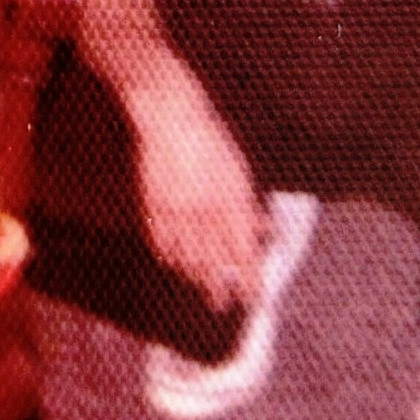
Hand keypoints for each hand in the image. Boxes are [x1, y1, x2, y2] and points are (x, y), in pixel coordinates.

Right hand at [127, 71, 263, 311]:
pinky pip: (160, 241)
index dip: (250, 280)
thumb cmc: (210, 137)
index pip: (244, 253)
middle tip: (220, 305)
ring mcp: (176, 211)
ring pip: (185, 255)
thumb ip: (250, 206)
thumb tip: (267, 233)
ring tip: (198, 286)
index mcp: (232, 202)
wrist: (170, 114)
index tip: (254, 299)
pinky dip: (168, 255)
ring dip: (193, 275)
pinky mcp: (152, 205)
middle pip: (213, 262)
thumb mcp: (239, 169)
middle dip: (219, 288)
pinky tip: (172, 263)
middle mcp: (205, 212)